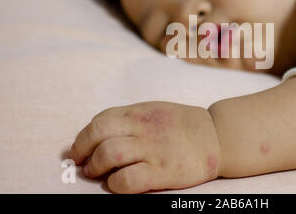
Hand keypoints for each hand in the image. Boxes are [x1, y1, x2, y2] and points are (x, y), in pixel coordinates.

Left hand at [70, 101, 221, 193]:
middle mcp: (143, 128)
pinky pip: (128, 180)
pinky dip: (116, 184)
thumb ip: (128, 119)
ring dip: (96, 167)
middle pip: (98, 134)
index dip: (83, 137)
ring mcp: (152, 150)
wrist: (216, 136)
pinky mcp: (162, 172)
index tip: (80, 150)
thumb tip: (98, 134)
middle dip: (82, 151)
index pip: (99, 121)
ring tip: (98, 174)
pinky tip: (118, 184)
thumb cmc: (181, 125)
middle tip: (83, 163)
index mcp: (139, 112)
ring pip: (109, 155)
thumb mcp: (154, 110)